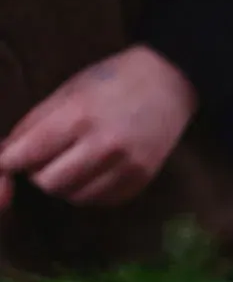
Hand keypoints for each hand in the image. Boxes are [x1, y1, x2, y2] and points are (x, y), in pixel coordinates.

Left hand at [0, 46, 196, 211]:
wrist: (167, 85)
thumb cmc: (110, 81)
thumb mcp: (66, 92)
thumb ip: (35, 125)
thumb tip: (6, 155)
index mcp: (79, 116)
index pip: (29, 155)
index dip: (10, 162)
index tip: (7, 161)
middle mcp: (105, 147)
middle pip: (50, 183)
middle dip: (39, 173)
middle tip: (43, 159)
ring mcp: (127, 167)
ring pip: (75, 197)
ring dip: (64, 185)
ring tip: (70, 165)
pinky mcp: (141, 181)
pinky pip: (101, 200)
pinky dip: (89, 190)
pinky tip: (92, 172)